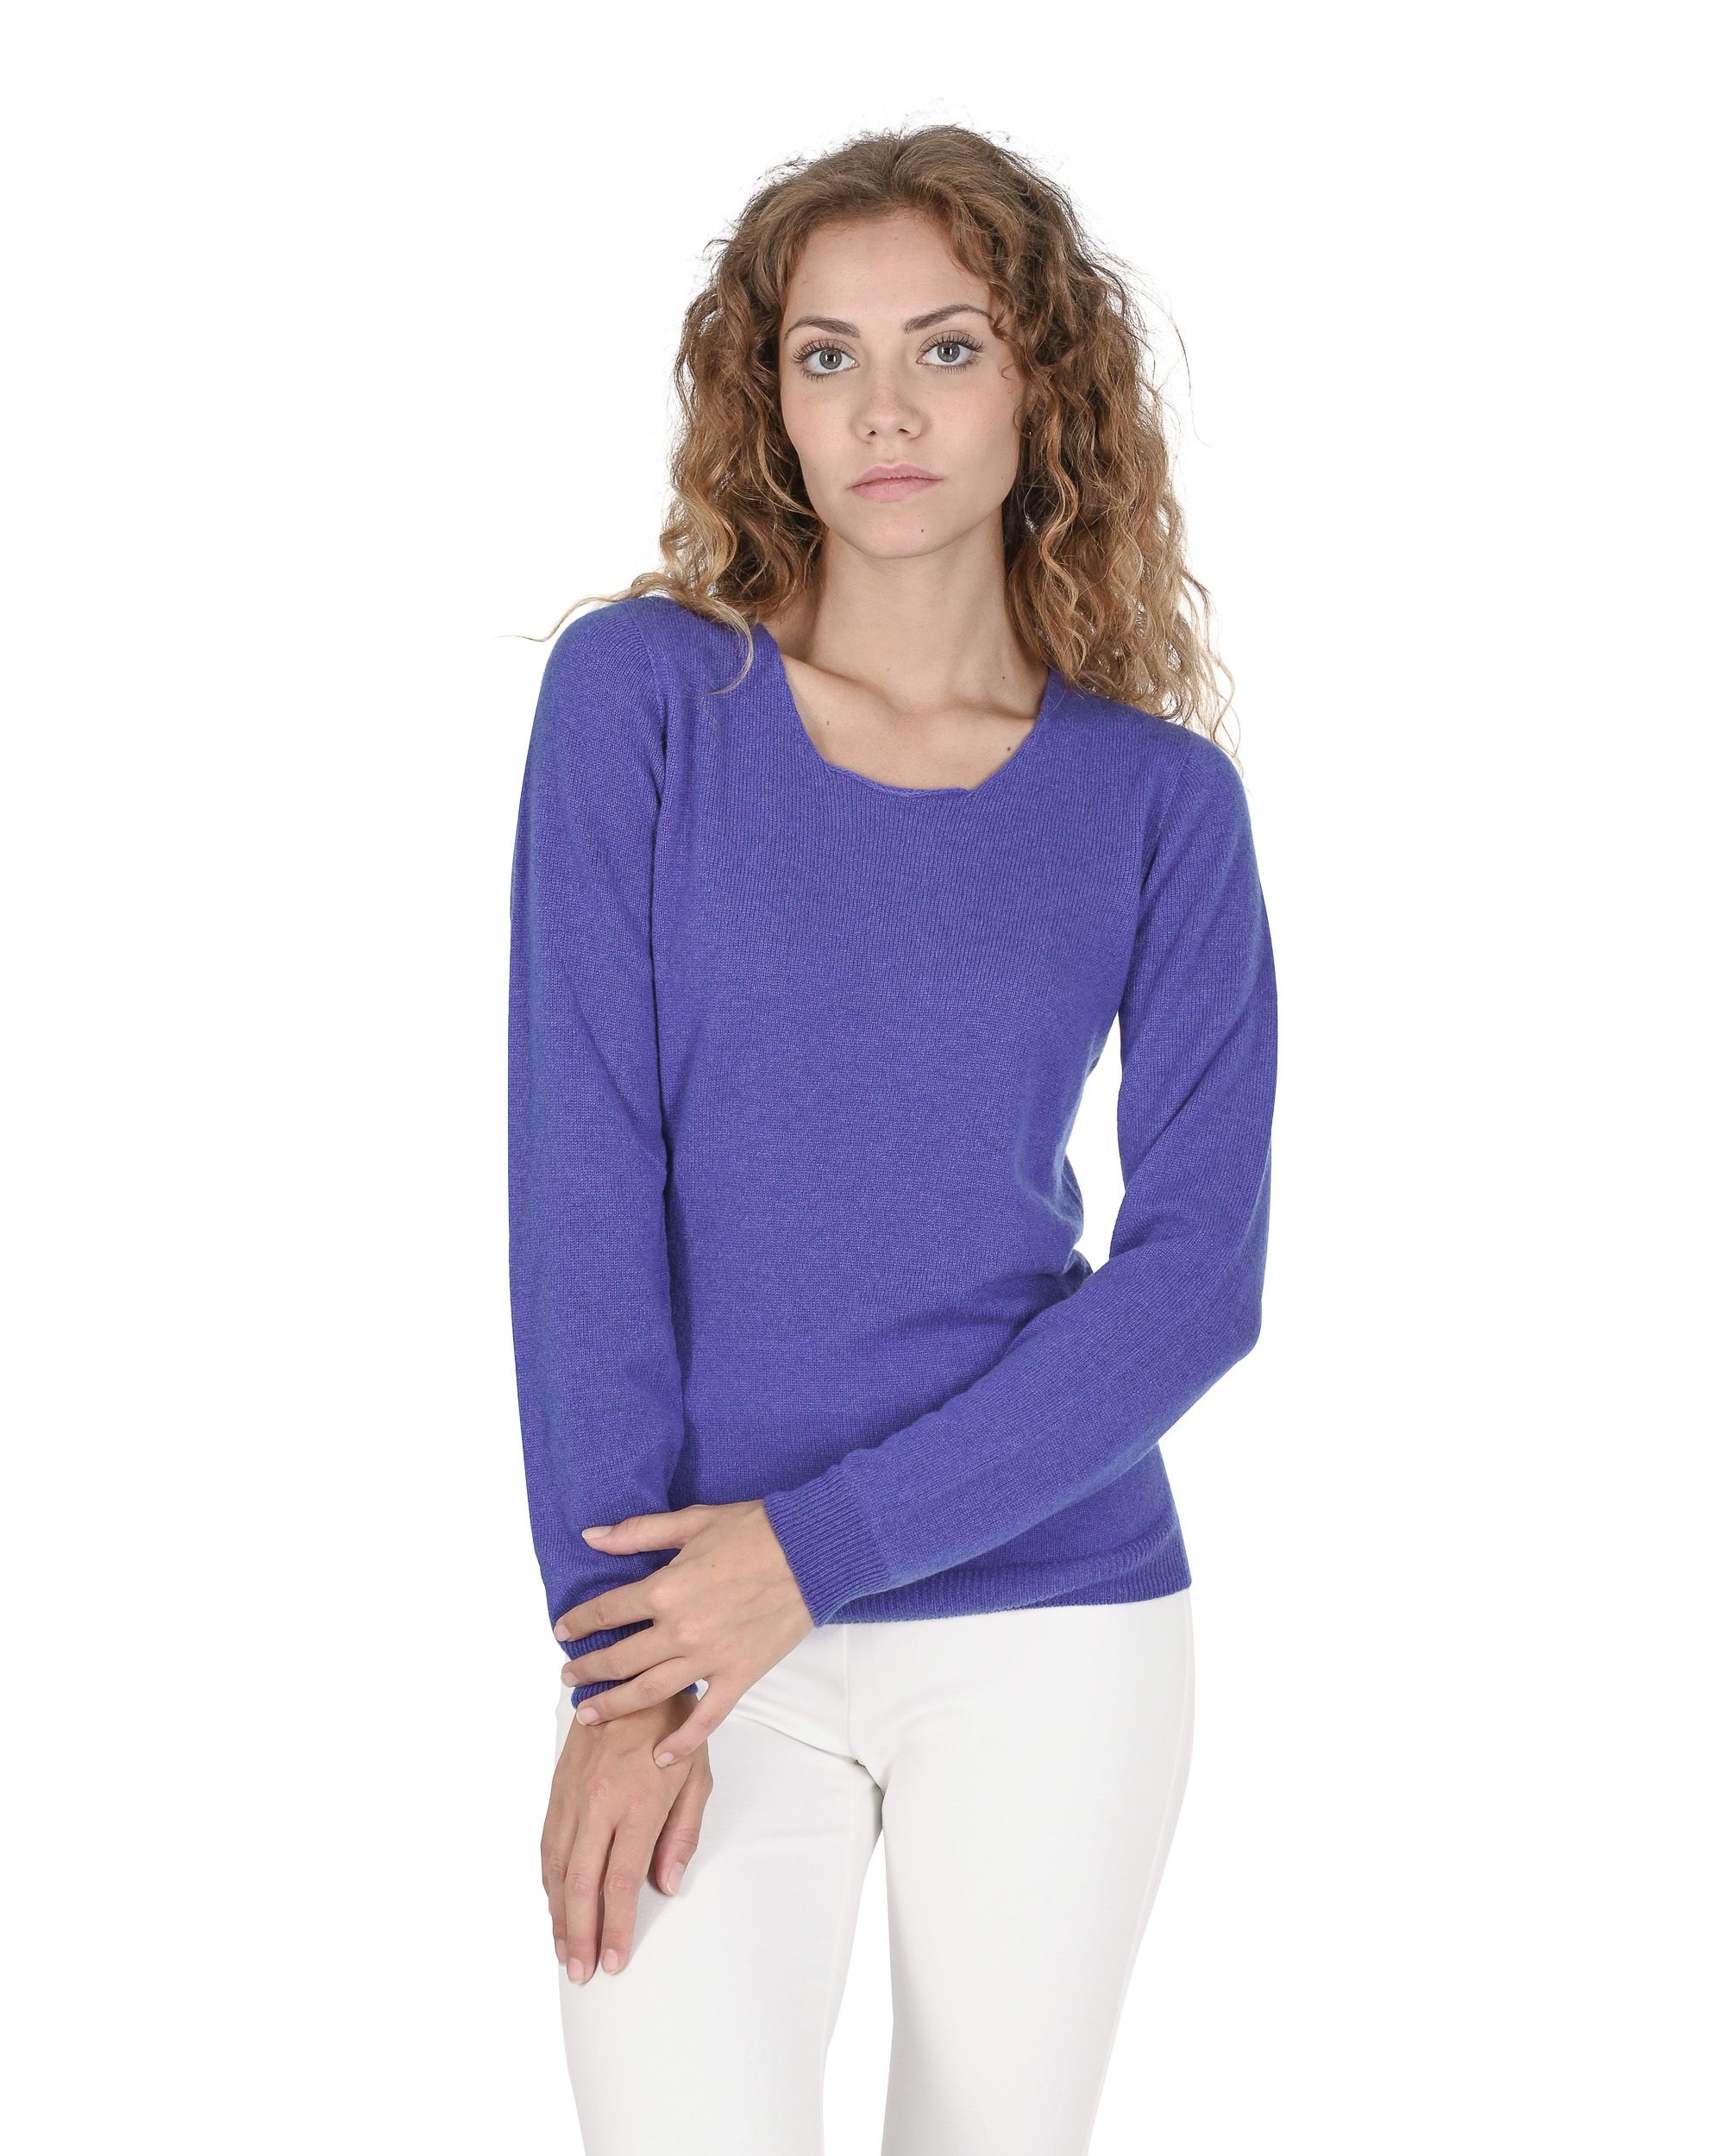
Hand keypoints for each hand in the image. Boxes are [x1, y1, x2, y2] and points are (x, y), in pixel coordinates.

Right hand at [543, 1689, 712, 1982]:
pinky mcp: (557, 1788)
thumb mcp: (697, 1774)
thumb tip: (666, 1884)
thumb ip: (682, 1832)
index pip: (621, 1880)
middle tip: (581, 1972)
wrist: (628, 1674)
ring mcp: (572, 1795)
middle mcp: (598, 1802)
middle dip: (580, 1934)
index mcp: (638, 1802)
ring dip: (558, 1914)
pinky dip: (547, 1879)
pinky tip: (552, 1903)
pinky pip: (547, 1842)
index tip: (615, 1960)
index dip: (616, 1926)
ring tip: (563, 1951)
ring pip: (556, 1867)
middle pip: (581, 1883)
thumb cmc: (671, 1725)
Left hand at [554, 1499, 813, 1766]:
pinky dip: (682, 1741)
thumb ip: (637, 1532)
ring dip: (614, 1706)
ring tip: (588, 1716)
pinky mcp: (739, 1676)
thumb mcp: (691, 1520)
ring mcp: (709, 1658)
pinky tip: (660, 1756)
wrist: (810, 1551)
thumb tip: (592, 1536)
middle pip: (619, 1659)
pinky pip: (705, 1718)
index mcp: (664, 1588)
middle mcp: (679, 1630)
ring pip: (649, 1693)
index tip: (563, 1631)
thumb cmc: (754, 1530)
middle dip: (587, 1670)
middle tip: (568, 1678)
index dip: (579, 1622)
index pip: (607, 1611)